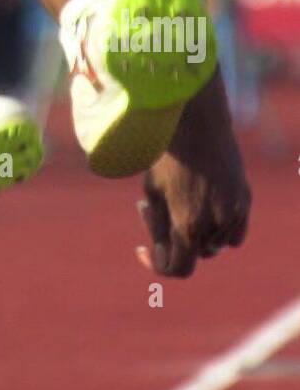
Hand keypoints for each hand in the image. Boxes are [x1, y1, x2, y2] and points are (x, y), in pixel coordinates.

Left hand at [135, 82, 250, 277]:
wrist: (197, 120)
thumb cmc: (167, 153)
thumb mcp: (152, 191)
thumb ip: (158, 227)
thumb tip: (162, 252)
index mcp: (187, 224)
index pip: (178, 269)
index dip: (158, 264)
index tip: (143, 250)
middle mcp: (215, 223)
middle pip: (193, 252)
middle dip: (172, 238)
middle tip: (151, 208)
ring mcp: (235, 212)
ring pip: (213, 243)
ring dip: (195, 232)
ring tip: (175, 199)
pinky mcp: (245, 200)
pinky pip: (232, 232)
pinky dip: (218, 227)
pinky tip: (200, 204)